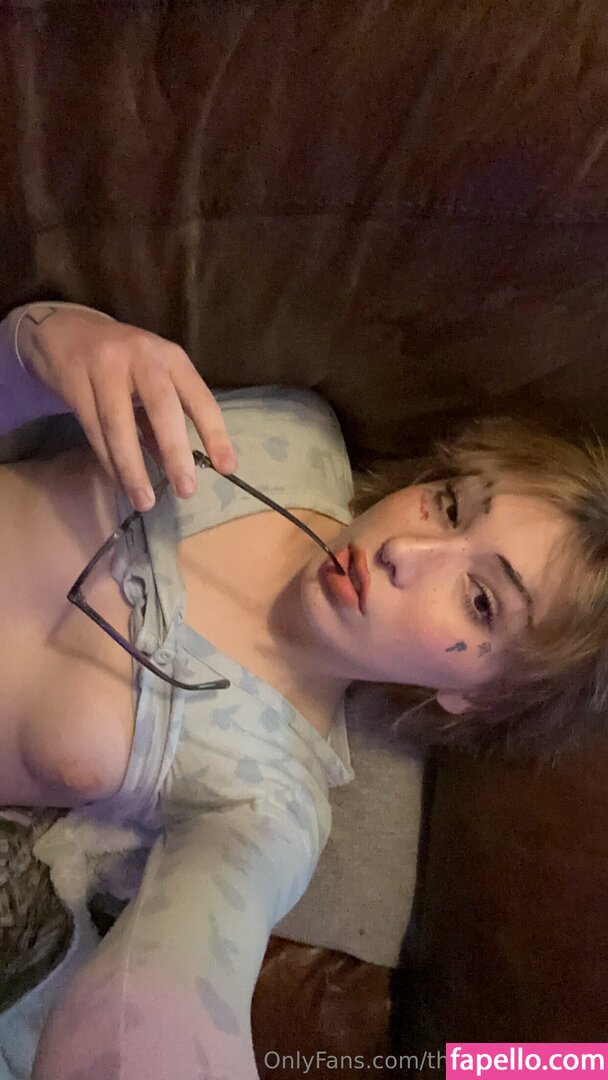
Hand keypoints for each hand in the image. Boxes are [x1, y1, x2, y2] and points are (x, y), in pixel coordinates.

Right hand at [18, 303, 237, 509]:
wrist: (66, 330)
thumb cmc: (123, 362)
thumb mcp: (153, 379)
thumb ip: (166, 419)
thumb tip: (178, 467)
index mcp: (171, 358)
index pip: (199, 398)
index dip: (214, 433)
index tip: (226, 467)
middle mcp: (142, 357)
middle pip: (162, 409)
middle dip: (176, 454)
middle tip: (186, 490)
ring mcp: (105, 367)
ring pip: (120, 426)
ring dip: (134, 468)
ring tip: (144, 501)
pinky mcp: (74, 381)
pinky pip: (94, 429)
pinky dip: (108, 460)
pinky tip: (119, 481)